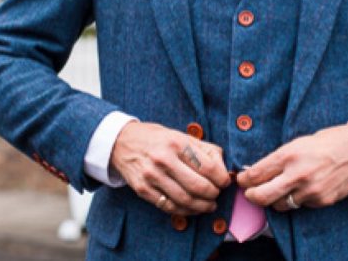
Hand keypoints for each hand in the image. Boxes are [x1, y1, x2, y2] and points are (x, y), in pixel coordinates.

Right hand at [110, 121, 230, 215]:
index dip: (222, 179)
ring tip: (209, 204)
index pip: (208, 167)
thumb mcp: (181, 136)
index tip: (225, 182)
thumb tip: (224, 169)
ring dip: (203, 206)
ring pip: (185, 200)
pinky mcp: (143, 190)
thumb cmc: (157, 139)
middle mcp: (164, 160)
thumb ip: (205, 150)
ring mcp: (152, 176)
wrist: (122, 142)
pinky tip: (193, 208)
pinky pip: (169, 207)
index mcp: (177, 143)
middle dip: (214, 194)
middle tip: (217, 194)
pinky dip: (186, 211)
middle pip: (198, 186)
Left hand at [237, 124, 347, 211]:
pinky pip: (301, 205)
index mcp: (288, 155)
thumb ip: (278, 159)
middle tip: (250, 193)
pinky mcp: (321, 201)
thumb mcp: (297, 143)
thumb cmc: (326, 142)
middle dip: (251, 196)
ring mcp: (310, 190)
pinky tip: (303, 188)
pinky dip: (297, 199)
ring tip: (278, 190)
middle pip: (261, 196)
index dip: (243, 179)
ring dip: (275, 199)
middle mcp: (297, 175)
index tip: (241, 179)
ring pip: (280, 205)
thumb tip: (257, 172)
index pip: (255, 174)